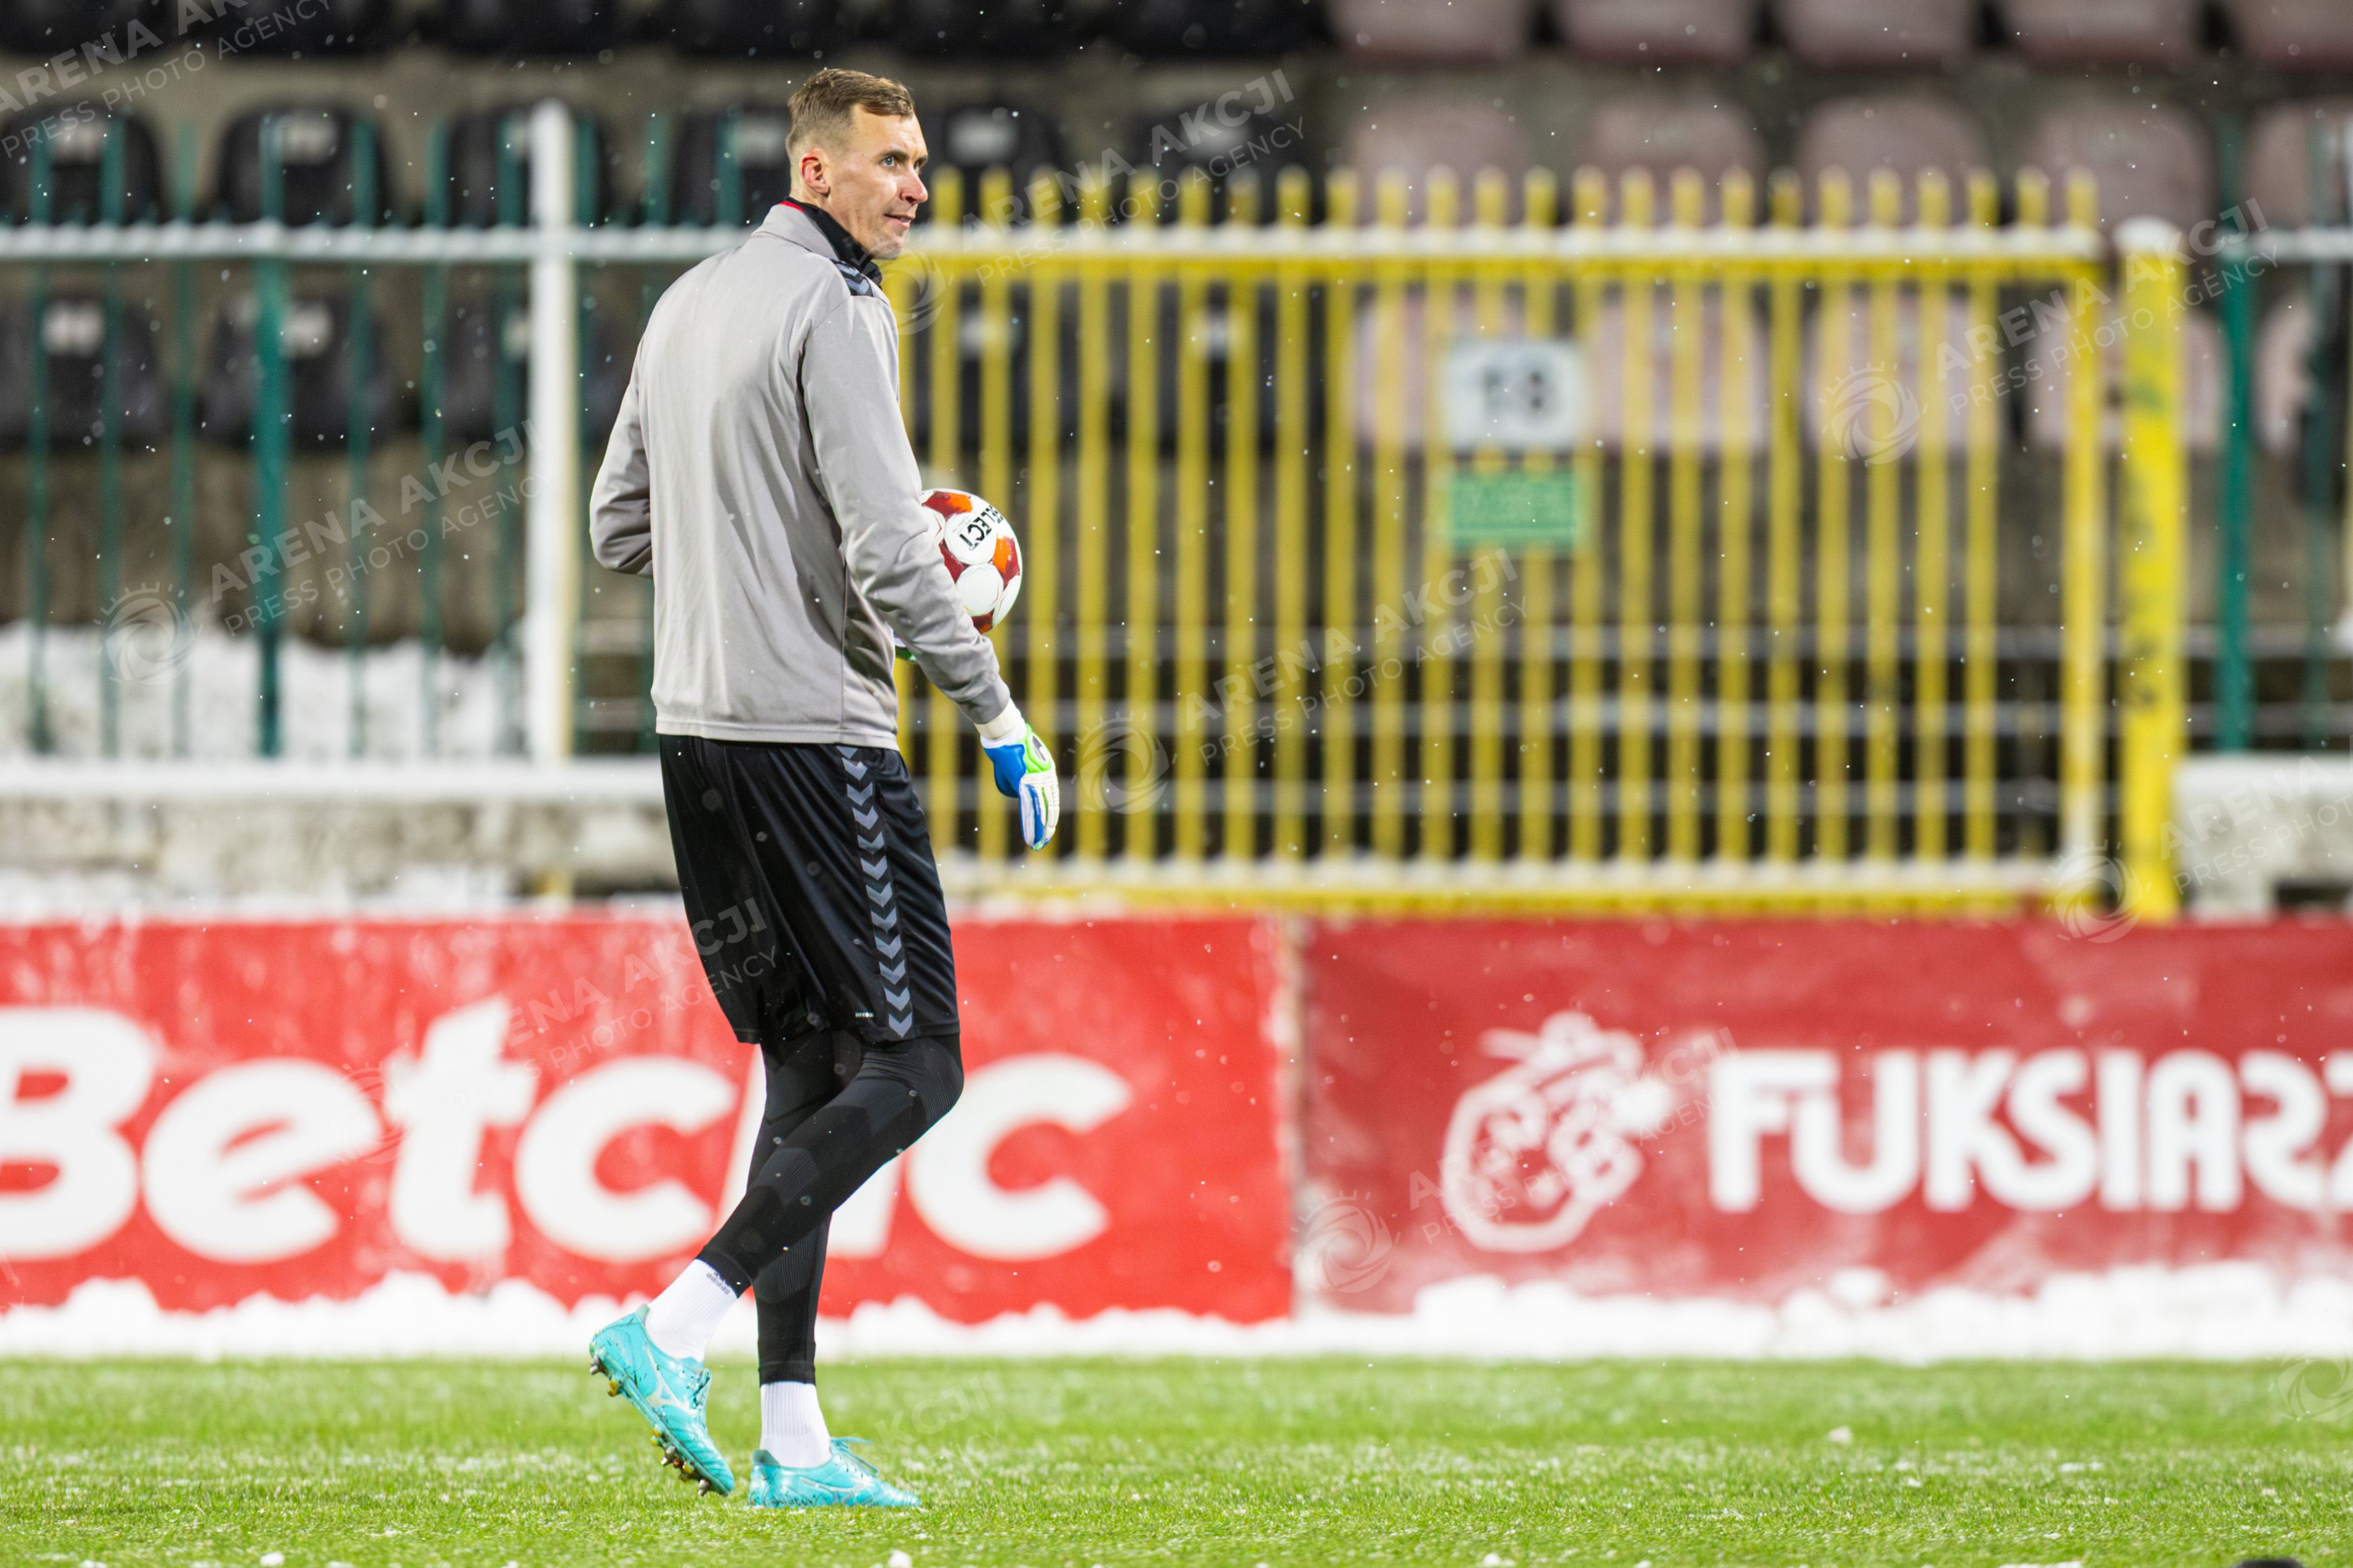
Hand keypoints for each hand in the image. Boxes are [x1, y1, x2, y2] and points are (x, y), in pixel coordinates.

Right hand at [980, 712, 1059, 851]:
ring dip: (1039, 829)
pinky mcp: (1025, 782)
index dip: (1048, 814)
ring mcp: (1036, 780)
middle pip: (1048, 807)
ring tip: (1038, 843)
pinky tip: (1030, 833)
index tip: (1047, 827)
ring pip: (1040, 810)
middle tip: (1044, 841)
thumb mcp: (1017, 762)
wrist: (1005, 730)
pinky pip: (1030, 807)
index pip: (1050, 798)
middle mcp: (1045, 777)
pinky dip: (1030, 823)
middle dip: (1046, 826)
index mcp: (1045, 771)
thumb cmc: (1008, 743)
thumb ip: (1018, 778)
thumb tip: (1017, 790)